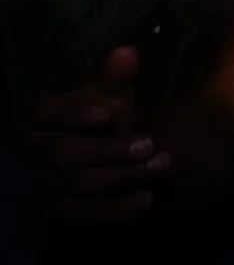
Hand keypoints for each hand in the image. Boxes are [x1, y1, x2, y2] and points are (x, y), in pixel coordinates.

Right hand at [28, 47, 170, 222]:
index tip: (106, 112)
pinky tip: (147, 199)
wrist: (98, 159)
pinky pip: (85, 214)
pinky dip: (116, 209)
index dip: (74, 114)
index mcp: (45, 118)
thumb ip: (115, 78)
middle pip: (65, 153)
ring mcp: (47, 183)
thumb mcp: (109, 97)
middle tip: (149, 143)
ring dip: (123, 175)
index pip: (50, 114)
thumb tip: (128, 51)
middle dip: (108, 150)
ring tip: (162, 164)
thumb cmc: (102, 121)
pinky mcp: (63, 209)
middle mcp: (39, 152)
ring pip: (79, 183)